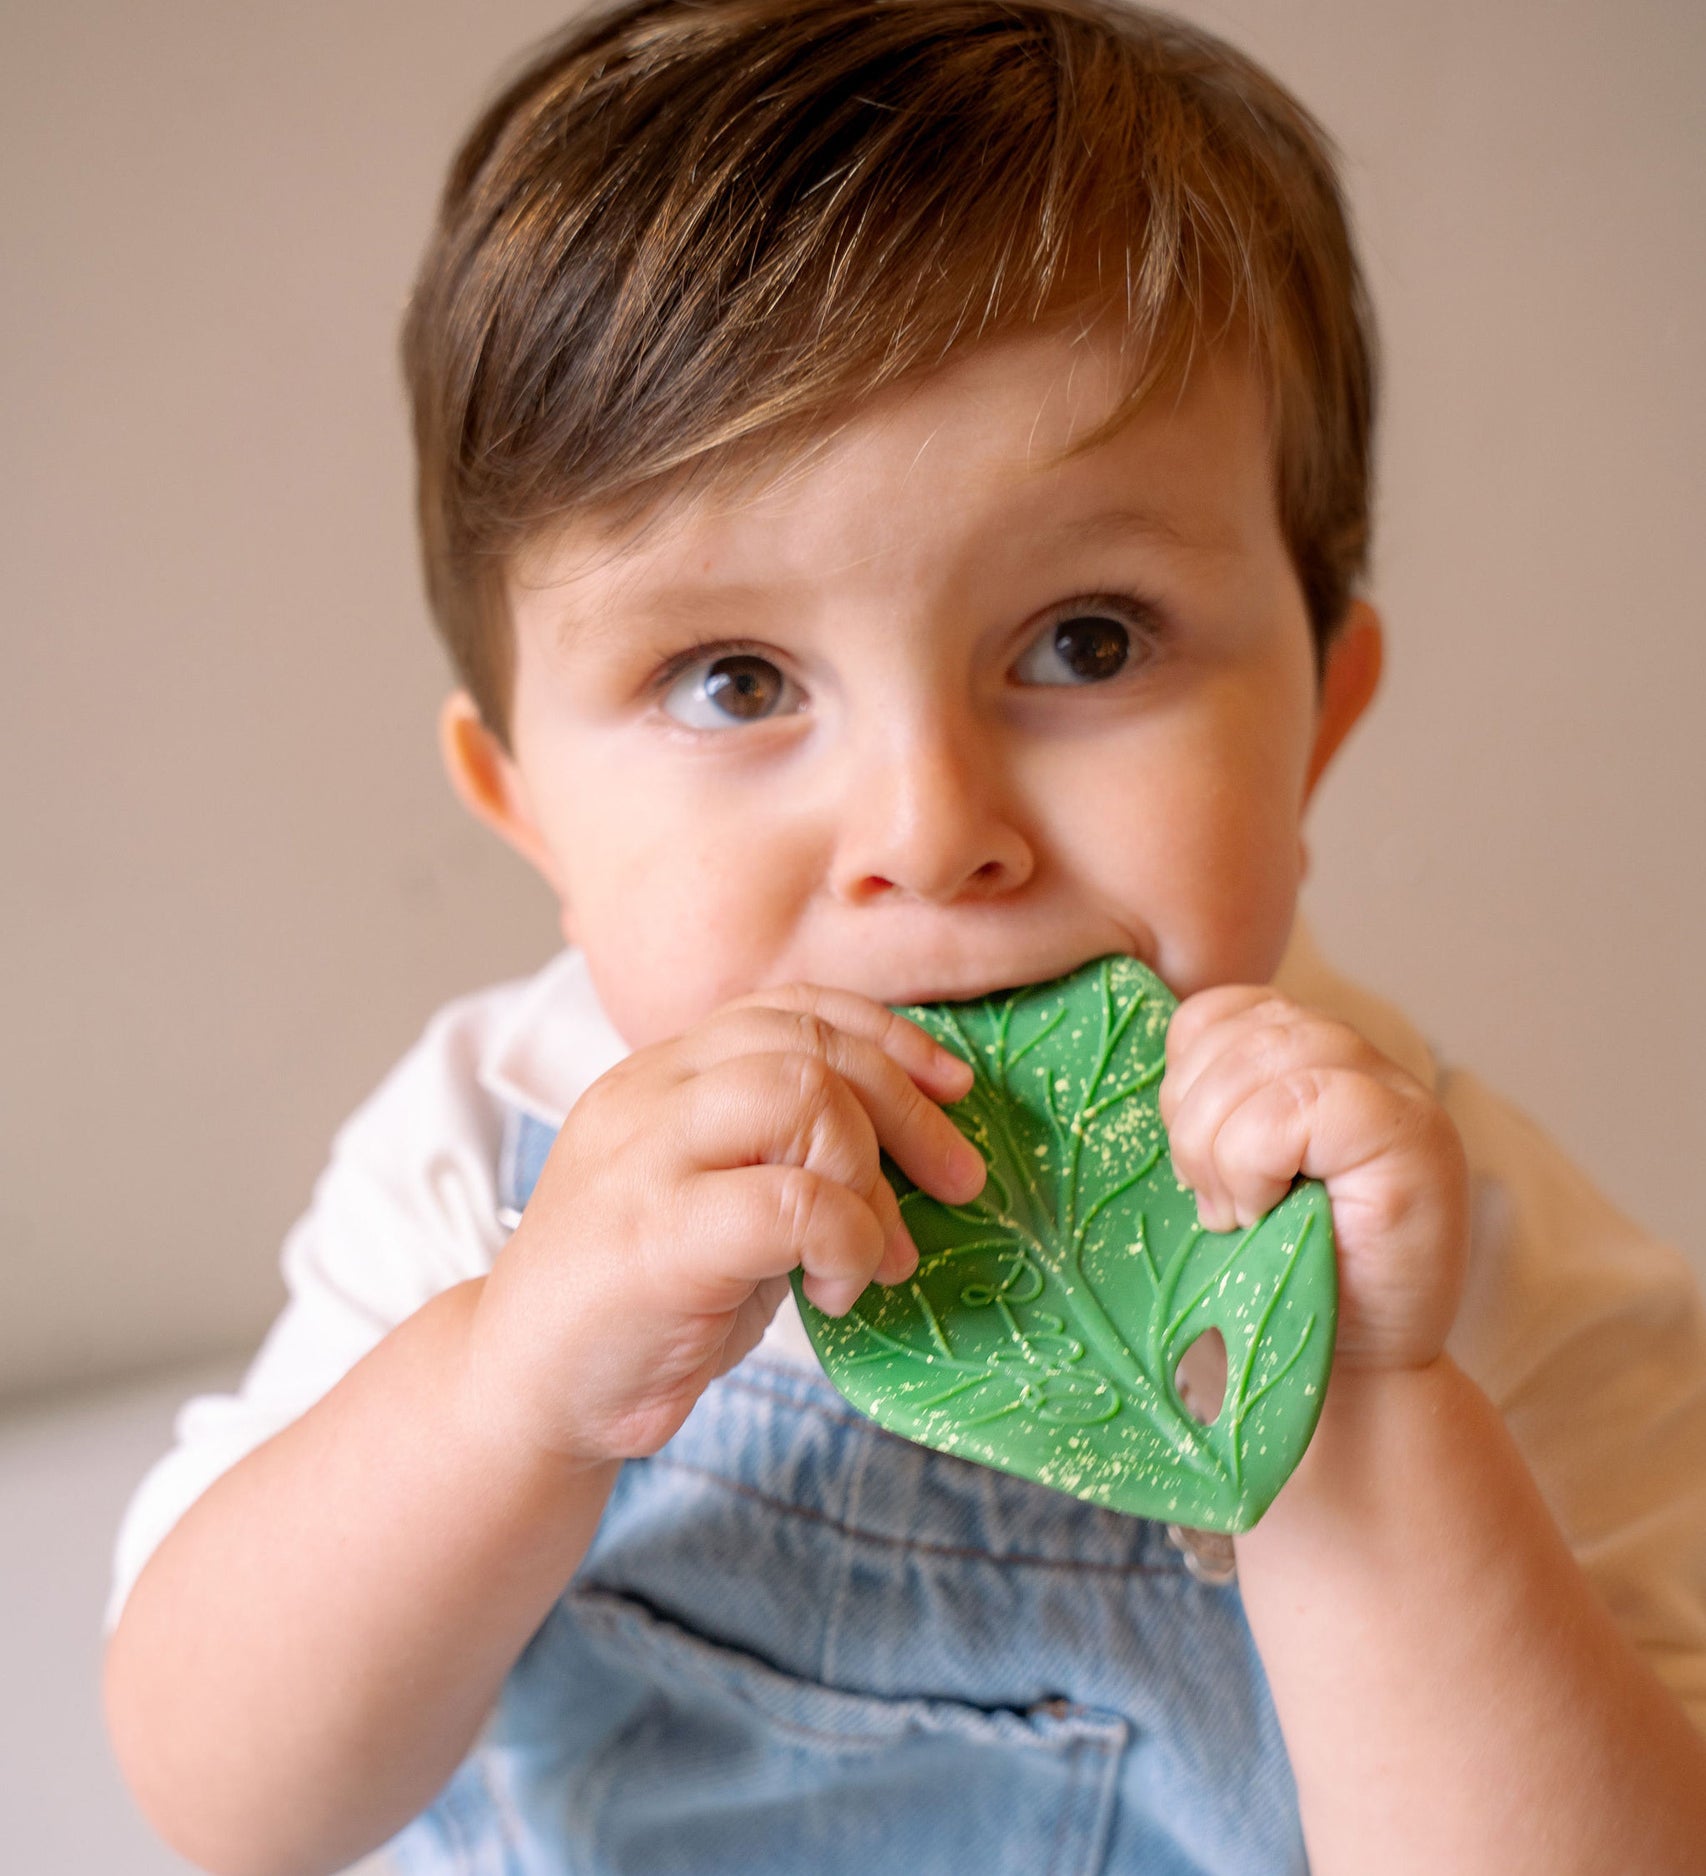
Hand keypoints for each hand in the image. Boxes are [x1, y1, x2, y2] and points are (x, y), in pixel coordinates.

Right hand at [465, 986, 985, 1466]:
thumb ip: (789, 1154)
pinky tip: (837, 1290)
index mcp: (661, 1075)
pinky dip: (846, 1241)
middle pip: (808, 1040)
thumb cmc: (640, 1305)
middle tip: (956, 1185)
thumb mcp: (720, 1202)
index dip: (887, 1036)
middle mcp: (646, 1094)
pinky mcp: (652, 1236)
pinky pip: (790, 1201)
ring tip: (879, 1254)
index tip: (953, 1089)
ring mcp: (641, 1158)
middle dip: (908, 1108)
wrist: (526, 1393)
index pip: (787, 1007)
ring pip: (800, 1093)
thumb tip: (922, 1142)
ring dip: (869, 1176)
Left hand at [1159, 987, 1467, 1371]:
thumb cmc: (1273, 1280)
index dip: (1183, 1075)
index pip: (1223, 1011)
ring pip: (1269, 1056)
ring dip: (1221, 1146)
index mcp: (1315, 1058)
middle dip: (1193, 1118)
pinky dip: (1256, 1161)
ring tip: (1238, 1213)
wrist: (1346, 1379)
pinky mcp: (1417, 1143)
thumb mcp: (1224, 1173)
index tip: (1192, 1161)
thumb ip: (1211, 1105)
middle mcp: (1369, 1064)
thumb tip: (1146, 1058)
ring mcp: (1402, 1098)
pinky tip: (1267, 1214)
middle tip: (1211, 1202)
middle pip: (1242, 1027)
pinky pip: (1303, 1103)